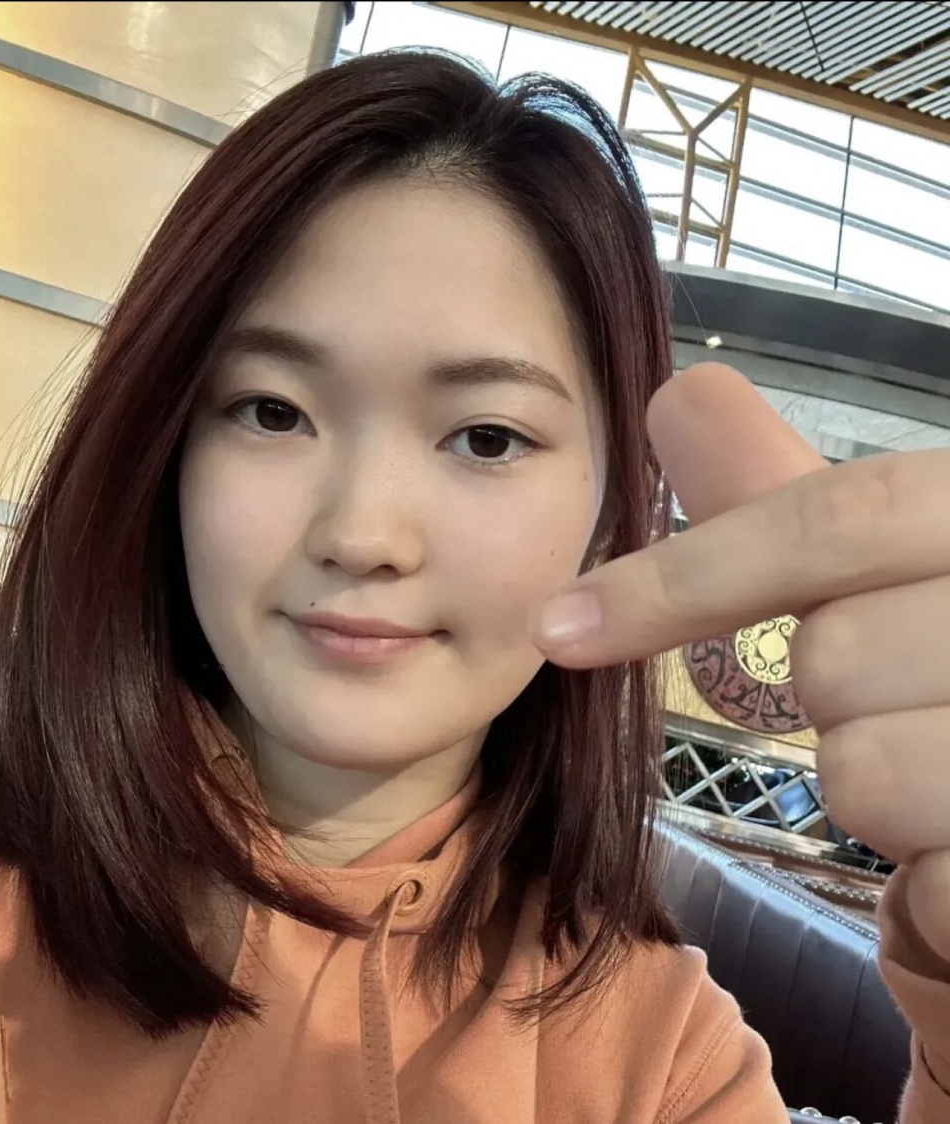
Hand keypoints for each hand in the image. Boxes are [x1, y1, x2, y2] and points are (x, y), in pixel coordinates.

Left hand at [532, 363, 949, 964]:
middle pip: (833, 658)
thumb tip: (677, 395)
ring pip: (864, 770)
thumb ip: (786, 494)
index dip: (685, 576)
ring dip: (880, 782)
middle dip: (834, 688)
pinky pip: (928, 874)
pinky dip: (925, 869)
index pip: (837, 518)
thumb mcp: (893, 559)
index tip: (559, 627)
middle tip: (911, 691)